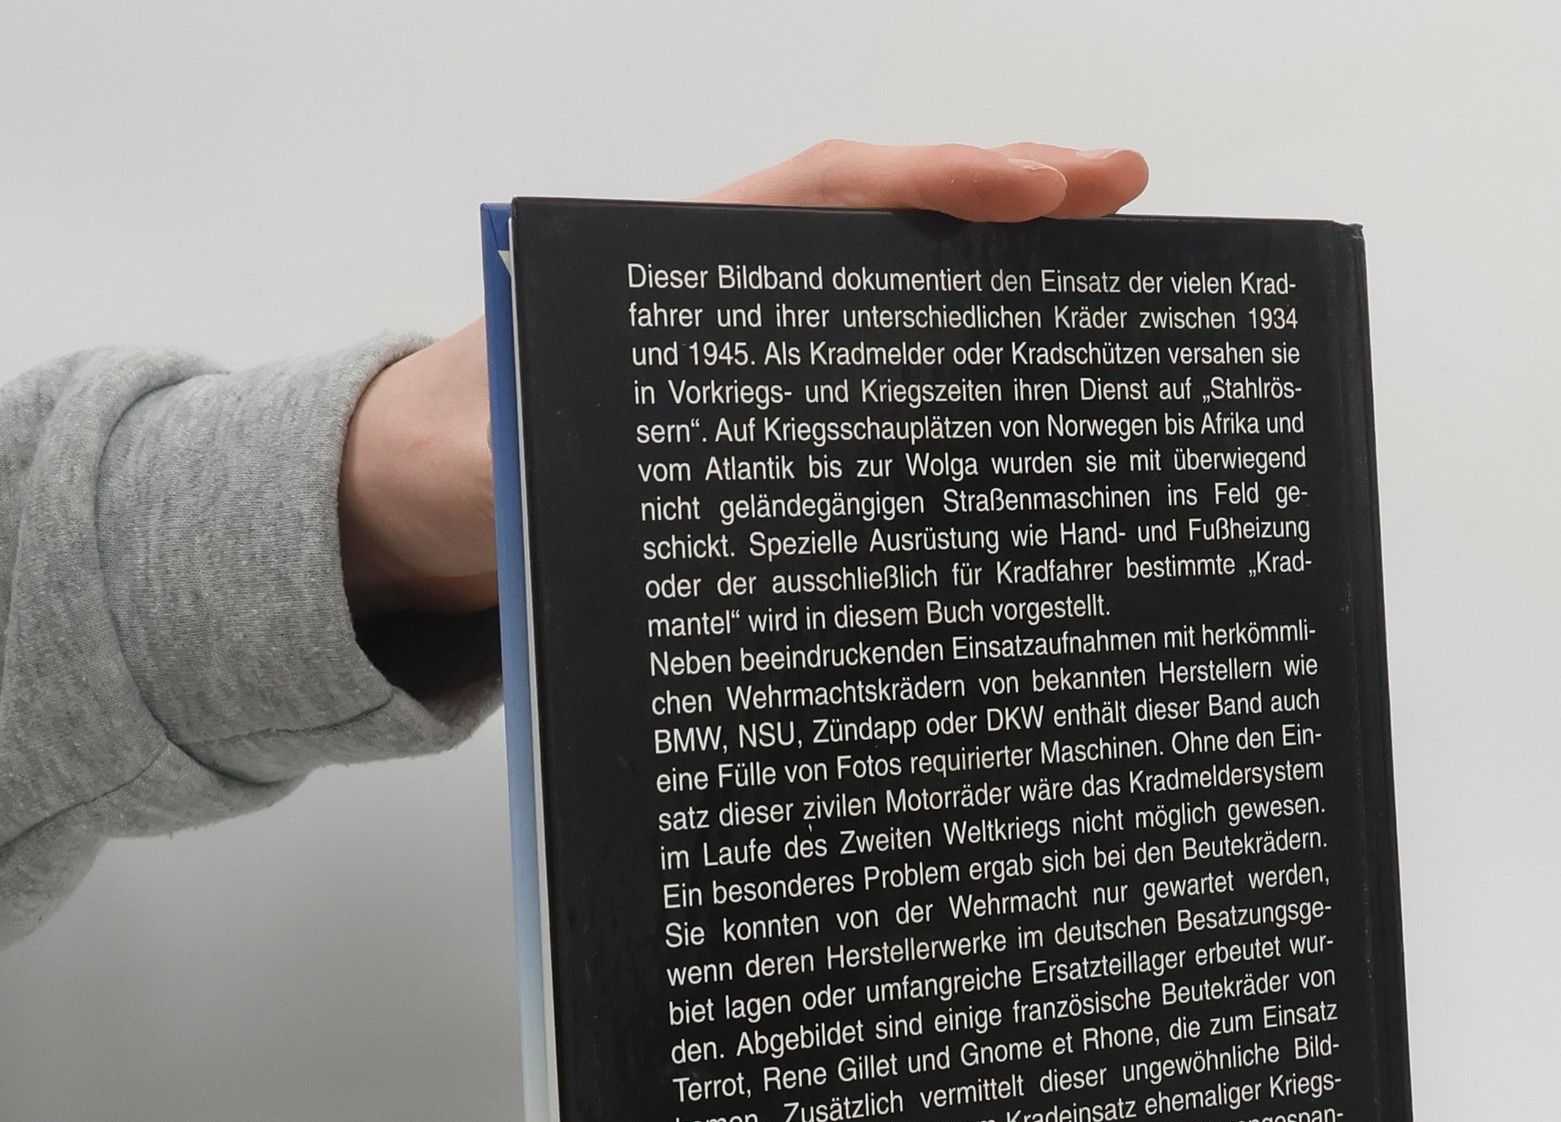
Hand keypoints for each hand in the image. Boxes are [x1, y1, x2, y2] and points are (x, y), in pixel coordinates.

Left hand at [338, 141, 1149, 619]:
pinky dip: (953, 353)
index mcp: (671, 278)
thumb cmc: (467, 463)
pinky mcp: (771, 408)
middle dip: (1001, 195)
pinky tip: (1022, 372)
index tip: (1029, 184)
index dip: (926, 183)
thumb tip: (557, 482)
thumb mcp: (485, 467)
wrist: (434, 494)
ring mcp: (758, 349)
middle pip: (879, 218)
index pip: (816, 197)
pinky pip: (876, 367)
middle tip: (1121, 190)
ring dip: (994, 268)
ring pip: (890, 284)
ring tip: (1112, 261)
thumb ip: (520, 469)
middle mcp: (729, 293)